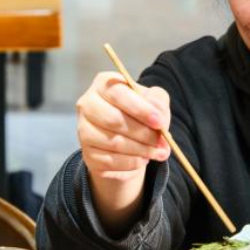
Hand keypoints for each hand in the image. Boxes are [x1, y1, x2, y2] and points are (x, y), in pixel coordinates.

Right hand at [76, 71, 170, 234]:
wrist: (128, 144)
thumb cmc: (143, 116)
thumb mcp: (155, 104)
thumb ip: (158, 104)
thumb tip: (159, 117)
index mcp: (104, 84)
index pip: (118, 92)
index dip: (140, 108)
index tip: (161, 122)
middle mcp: (87, 104)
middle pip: (113, 120)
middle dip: (143, 135)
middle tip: (165, 145)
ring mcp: (83, 132)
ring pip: (113, 143)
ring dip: (141, 152)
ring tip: (158, 154)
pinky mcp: (87, 156)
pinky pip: (110, 162)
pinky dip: (131, 164)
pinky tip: (141, 161)